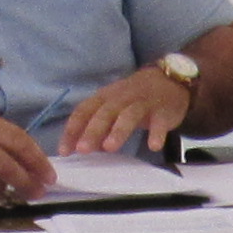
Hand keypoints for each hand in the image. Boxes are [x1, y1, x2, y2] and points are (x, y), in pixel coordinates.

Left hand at [56, 65, 194, 155]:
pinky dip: (157, 133)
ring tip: (110, 148)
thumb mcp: (112, 107)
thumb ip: (97, 126)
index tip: (64, 151)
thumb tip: (81, 148)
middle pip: (104, 113)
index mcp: (104, 97)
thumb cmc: (134, 98)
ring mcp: (142, 103)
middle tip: (83, 150)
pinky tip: (153, 146)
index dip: (73, 130)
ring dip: (118, 131)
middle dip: (93, 131)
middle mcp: (121, 98)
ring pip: (128, 116)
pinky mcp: (162, 111)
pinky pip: (159, 122)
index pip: (84, 111)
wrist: (169, 80)